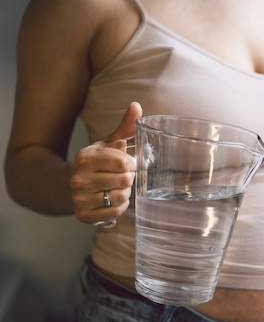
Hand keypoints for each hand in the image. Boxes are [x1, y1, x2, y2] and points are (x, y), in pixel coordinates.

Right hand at [71, 102, 141, 225]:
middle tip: (122, 177)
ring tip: (116, 187)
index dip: (132, 164)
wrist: (69, 187)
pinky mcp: (84, 215)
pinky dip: (120, 207)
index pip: (123, 162)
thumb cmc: (97, 163)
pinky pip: (115, 212)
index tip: (128, 164)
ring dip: (126, 193)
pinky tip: (112, 200)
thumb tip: (137, 106)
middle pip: (125, 180)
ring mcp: (79, 198)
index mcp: (86, 157)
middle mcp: (79, 177)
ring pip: (122, 197)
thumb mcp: (108, 144)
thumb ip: (124, 126)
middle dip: (129, 179)